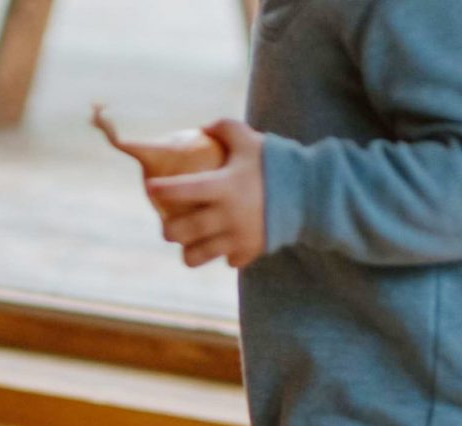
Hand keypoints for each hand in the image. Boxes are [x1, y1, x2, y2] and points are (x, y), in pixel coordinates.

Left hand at [147, 119, 265, 268]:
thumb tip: (201, 127)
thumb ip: (225, 129)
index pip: (183, 190)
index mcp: (224, 186)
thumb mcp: (251, 141)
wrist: (311, 192)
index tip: (151, 187)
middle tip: (168, 227)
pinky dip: (223, 255)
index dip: (163, 189)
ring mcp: (237, 237)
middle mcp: (226, 216)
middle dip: (168, 231)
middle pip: (181, 232)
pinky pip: (225, 261)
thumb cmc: (277, 163)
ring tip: (189, 244)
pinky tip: (225, 245)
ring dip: (188, 251)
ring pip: (195, 257)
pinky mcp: (249, 252)